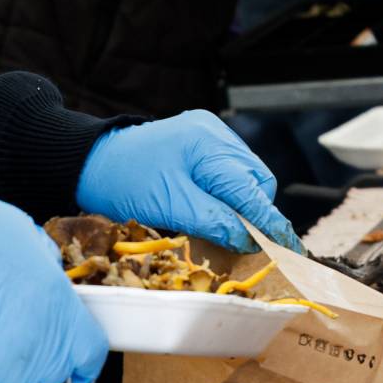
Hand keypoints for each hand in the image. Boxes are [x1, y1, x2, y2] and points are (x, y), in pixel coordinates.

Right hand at [0, 191, 107, 382]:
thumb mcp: (27, 238)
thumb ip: (46, 264)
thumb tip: (48, 271)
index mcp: (63, 317)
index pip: (90, 355)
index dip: (86, 365)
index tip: (81, 371)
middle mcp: (41, 352)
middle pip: (51, 369)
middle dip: (41, 353)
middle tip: (17, 324)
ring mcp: (6, 372)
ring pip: (14, 377)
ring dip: (6, 360)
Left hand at [76, 109, 303, 253]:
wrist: (90, 162)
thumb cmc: (125, 184)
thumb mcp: (172, 207)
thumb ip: (216, 221)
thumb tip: (251, 239)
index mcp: (208, 145)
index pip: (252, 190)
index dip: (272, 223)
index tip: (292, 249)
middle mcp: (214, 133)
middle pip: (256, 181)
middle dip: (255, 212)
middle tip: (243, 241)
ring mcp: (208, 134)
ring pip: (246, 177)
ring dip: (240, 203)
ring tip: (222, 223)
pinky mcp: (200, 141)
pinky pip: (229, 171)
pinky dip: (227, 192)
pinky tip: (211, 204)